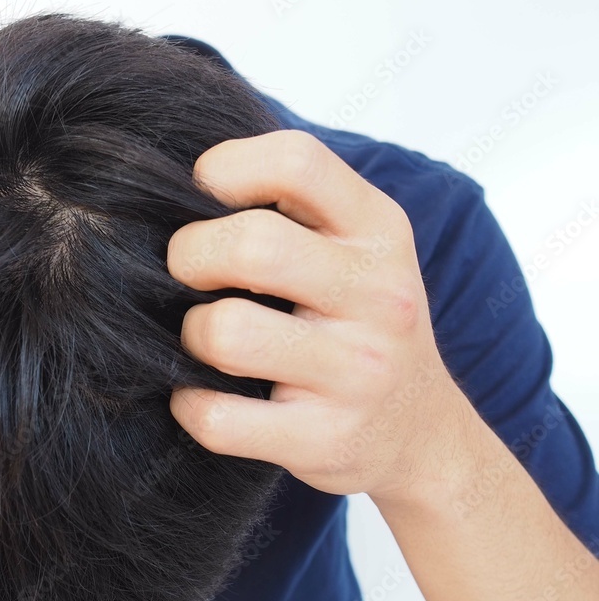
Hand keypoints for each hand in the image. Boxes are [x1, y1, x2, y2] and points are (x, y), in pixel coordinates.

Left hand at [167, 130, 471, 502]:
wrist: (423, 434)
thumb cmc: (362, 323)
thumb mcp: (358, 249)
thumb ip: (291, 208)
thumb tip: (176, 189)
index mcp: (379, 230)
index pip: (296, 161)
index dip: (225, 169)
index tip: (203, 198)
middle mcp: (380, 295)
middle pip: (251, 247)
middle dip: (189, 257)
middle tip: (189, 275)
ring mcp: (357, 372)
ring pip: (225, 333)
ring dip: (191, 335)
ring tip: (207, 338)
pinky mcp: (326, 438)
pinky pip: (217, 417)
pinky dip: (188, 404)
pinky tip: (201, 394)